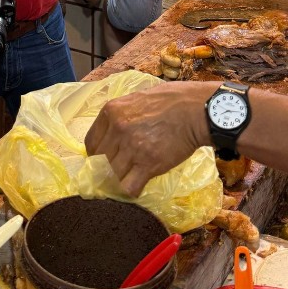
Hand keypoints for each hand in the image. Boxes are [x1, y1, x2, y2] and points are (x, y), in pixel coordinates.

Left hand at [85, 82, 211, 196]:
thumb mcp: (137, 98)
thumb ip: (121, 115)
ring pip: (112, 175)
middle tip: (119, 170)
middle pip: (99, 161)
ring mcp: (132, 147)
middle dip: (107, 168)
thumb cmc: (171, 100)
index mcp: (111, 111)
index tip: (106, 159)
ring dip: (120, 180)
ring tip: (130, 178)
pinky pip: (129, 187)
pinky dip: (132, 190)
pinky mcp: (148, 164)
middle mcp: (117, 129)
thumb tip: (111, 133)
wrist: (197, 110)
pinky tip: (139, 184)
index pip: (91, 143)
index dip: (97, 154)